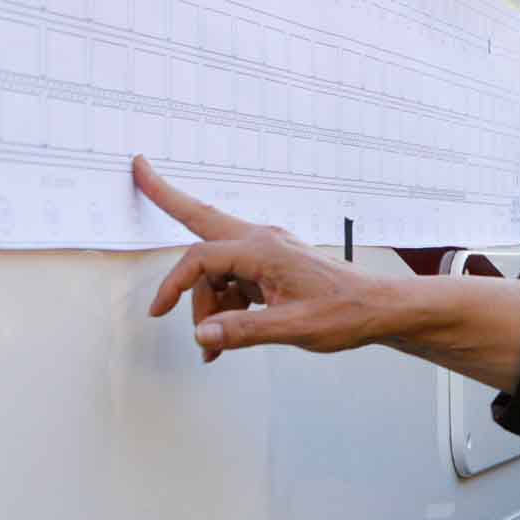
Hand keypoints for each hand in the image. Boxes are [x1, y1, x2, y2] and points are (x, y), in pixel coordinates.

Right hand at [133, 155, 391, 360]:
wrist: (379, 309)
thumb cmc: (345, 313)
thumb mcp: (294, 328)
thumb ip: (245, 332)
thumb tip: (203, 334)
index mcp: (265, 250)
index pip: (202, 258)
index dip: (175, 285)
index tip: (158, 310)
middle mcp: (263, 242)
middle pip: (204, 219)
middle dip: (169, 198)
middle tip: (140, 170)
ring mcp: (268, 253)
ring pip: (218, 269)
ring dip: (207, 304)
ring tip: (213, 348)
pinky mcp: (272, 268)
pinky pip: (235, 281)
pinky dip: (225, 306)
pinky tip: (226, 337)